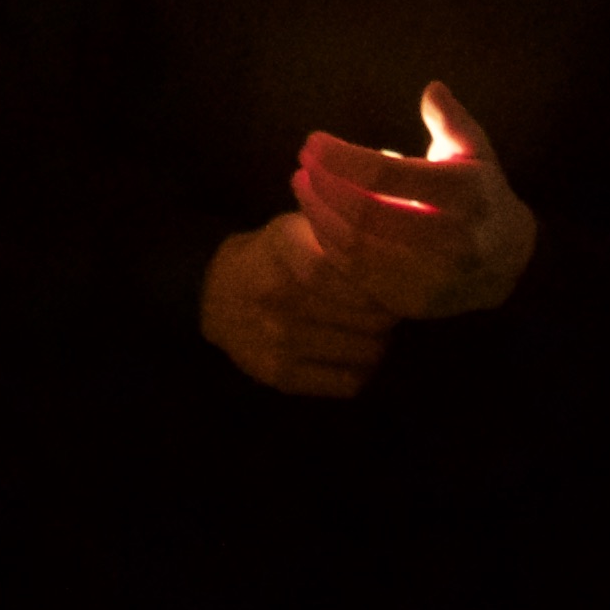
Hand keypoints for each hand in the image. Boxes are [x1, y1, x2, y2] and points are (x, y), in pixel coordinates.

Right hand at [197, 214, 399, 397]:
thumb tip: (396, 253)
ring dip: (380, 342)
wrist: (213, 296)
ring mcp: (279, 340)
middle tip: (391, 308)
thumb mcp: (296, 227)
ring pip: (365, 351)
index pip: (348, 269)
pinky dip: (363, 370)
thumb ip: (339, 235)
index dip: (379, 282)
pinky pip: (348, 382)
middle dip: (390, 313)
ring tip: (372, 330)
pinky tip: (354, 354)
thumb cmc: (271, 255)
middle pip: (366, 315)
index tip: (395, 283)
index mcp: (284, 246)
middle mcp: (279, 294)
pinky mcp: (281, 376)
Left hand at [289, 83, 539, 320]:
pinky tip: (317, 217)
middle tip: (303, 162)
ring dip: (319, 213)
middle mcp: (452, 238)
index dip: (341, 157)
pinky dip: (330, 242)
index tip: (313, 141)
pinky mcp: (414, 301)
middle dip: (324, 184)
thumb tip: (432, 89)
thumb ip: (452, 121)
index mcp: (465, 193)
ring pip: (356, 247)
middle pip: (365, 213)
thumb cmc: (480, 193)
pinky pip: (357, 273)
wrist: (510, 263)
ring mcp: (433, 277)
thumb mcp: (476, 151)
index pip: (386, 174)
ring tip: (302, 184)